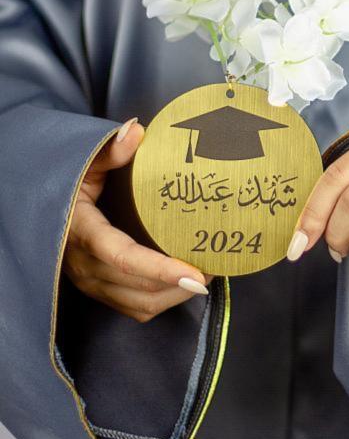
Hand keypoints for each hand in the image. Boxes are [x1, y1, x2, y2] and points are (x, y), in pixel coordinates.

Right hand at [63, 118, 212, 322]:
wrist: (44, 212)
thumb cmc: (70, 185)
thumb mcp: (85, 164)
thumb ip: (111, 150)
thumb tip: (137, 130)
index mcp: (82, 232)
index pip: (123, 258)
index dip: (160, 269)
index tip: (195, 273)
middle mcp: (85, 265)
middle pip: (139, 286)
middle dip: (181, 283)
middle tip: (215, 265)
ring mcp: (90, 283)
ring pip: (140, 304)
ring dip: (176, 295)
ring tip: (206, 275)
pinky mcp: (98, 292)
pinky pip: (135, 309)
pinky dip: (163, 301)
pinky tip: (184, 284)